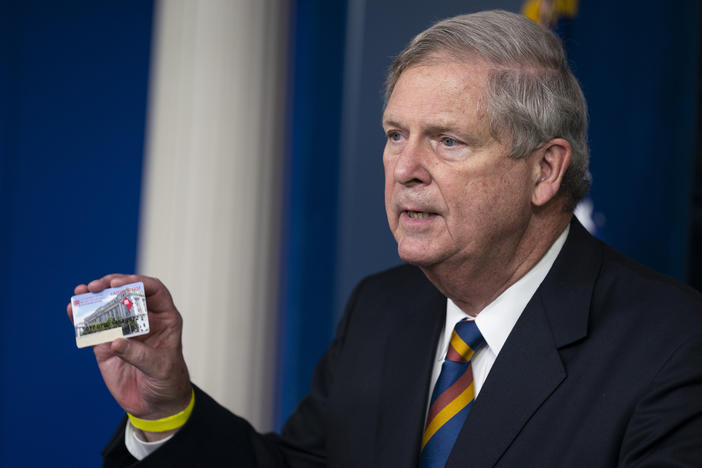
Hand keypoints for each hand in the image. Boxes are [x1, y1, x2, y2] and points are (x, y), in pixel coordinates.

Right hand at [67, 274, 191, 431]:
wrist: (156, 405)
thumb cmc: (167, 382)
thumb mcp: (160, 368)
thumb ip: (139, 355)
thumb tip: (115, 341)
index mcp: (165, 318)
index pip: (154, 291)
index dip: (137, 283)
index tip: (120, 283)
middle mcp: (144, 320)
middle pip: (127, 293)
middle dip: (111, 285)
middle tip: (95, 286)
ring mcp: (124, 331)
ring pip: (108, 308)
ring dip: (93, 298)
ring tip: (80, 293)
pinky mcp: (107, 345)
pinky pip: (94, 328)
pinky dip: (82, 319)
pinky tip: (72, 311)